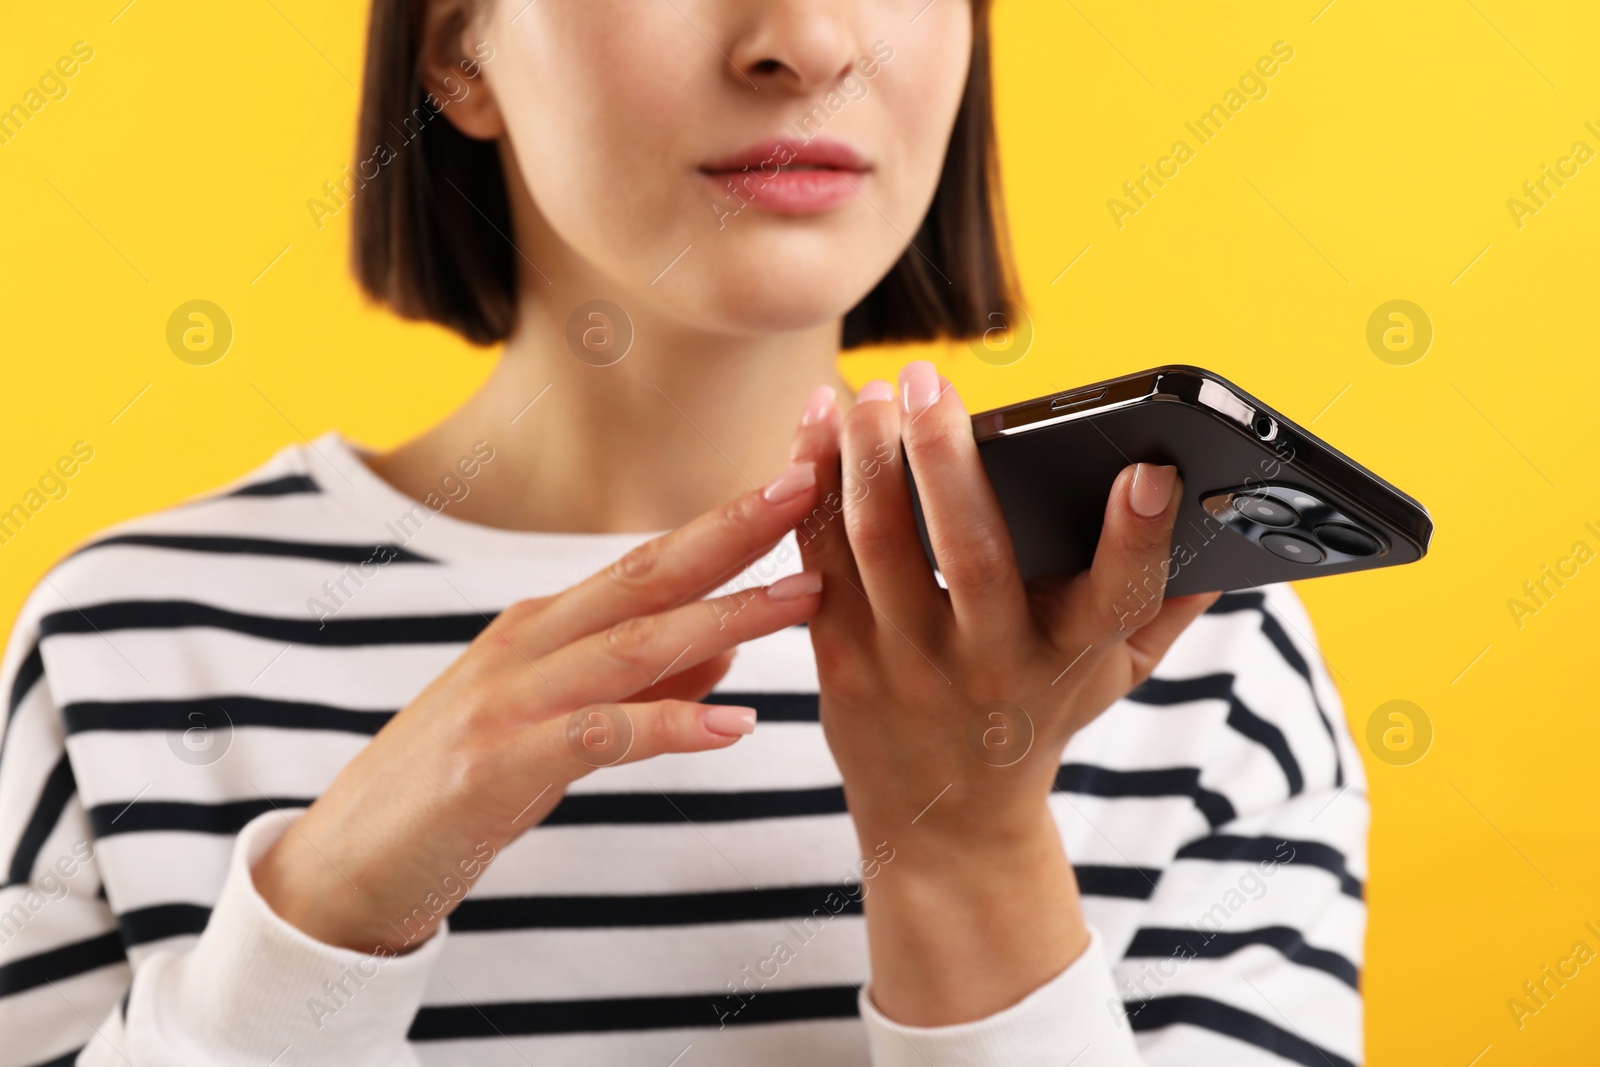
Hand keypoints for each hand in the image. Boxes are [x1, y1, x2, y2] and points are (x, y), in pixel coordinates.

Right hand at [251, 463, 825, 953]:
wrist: (344, 867)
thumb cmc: (456, 789)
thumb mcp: (555, 721)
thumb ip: (641, 684)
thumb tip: (729, 645)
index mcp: (545, 626)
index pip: (652, 562)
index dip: (728, 523)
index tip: (798, 482)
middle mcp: (528, 644)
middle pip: (645, 575)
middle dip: (732, 530)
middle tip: (807, 485)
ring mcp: (507, 699)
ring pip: (632, 644)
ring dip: (724, 617)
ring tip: (802, 597)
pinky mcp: (495, 765)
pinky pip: (599, 735)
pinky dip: (671, 725)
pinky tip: (736, 724)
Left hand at [789, 364, 1220, 1024]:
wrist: (945, 821)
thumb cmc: (1039, 719)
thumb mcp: (1112, 675)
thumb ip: (1167, 602)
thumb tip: (1234, 521)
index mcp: (1072, 657)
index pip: (1120, 597)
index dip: (1139, 535)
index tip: (1148, 469)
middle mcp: (992, 664)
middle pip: (973, 558)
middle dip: (949, 464)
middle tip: (931, 381)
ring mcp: (908, 664)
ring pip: (880, 550)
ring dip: (866, 461)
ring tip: (867, 391)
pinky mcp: (840, 660)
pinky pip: (821, 562)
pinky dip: (814, 490)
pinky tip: (816, 428)